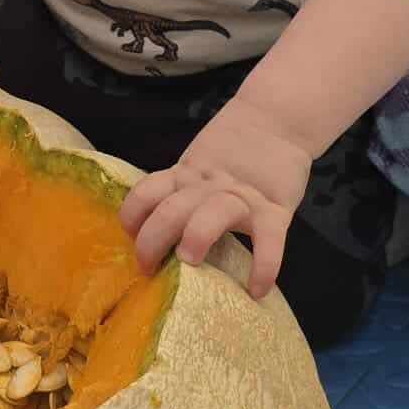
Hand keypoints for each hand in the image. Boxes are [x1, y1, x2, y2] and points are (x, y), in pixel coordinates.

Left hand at [119, 99, 313, 299]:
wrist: (278, 119)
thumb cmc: (236, 152)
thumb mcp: (200, 165)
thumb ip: (182, 191)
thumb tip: (154, 235)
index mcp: (186, 175)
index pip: (147, 191)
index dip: (132, 215)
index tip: (129, 237)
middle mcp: (208, 186)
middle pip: (171, 209)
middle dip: (153, 240)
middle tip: (148, 267)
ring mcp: (242, 196)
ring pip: (211, 216)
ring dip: (195, 239)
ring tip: (189, 262)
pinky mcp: (275, 208)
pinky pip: (269, 240)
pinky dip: (264, 266)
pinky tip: (256, 289)